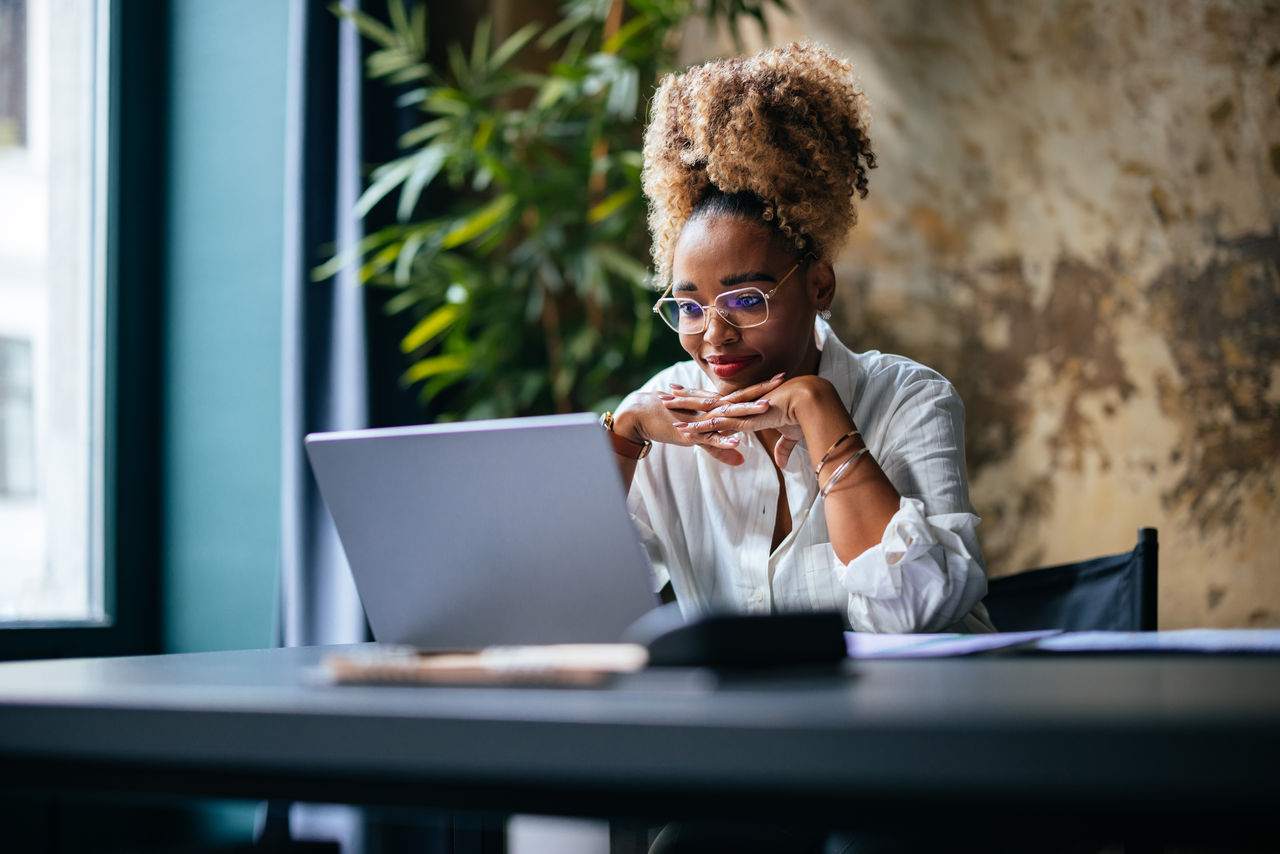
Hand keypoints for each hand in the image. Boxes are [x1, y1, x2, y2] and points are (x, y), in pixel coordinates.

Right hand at [612, 384, 768, 465]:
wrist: (640, 415)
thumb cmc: (669, 421)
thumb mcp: (698, 434)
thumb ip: (720, 446)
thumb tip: (740, 459)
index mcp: (713, 404)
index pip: (741, 394)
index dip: (760, 387)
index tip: (782, 377)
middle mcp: (709, 408)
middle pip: (739, 398)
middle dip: (761, 390)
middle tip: (783, 379)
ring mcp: (700, 419)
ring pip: (727, 415)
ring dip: (746, 411)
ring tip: (766, 408)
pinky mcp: (690, 433)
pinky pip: (709, 438)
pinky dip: (723, 439)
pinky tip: (737, 441)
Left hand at [665, 374, 831, 467]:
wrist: (811, 402)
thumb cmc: (804, 416)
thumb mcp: (790, 435)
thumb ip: (783, 449)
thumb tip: (782, 463)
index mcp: (748, 405)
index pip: (721, 400)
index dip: (705, 397)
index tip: (690, 393)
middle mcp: (740, 405)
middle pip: (707, 400)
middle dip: (686, 397)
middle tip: (667, 392)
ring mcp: (739, 412)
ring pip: (704, 409)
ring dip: (684, 409)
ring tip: (664, 405)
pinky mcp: (742, 421)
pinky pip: (714, 426)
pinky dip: (698, 429)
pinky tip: (681, 430)